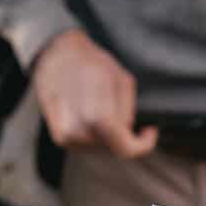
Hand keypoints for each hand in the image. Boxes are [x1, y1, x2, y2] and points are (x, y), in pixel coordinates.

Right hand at [31, 29, 153, 156]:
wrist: (55, 57)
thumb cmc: (91, 63)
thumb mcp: (122, 79)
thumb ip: (128, 110)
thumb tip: (129, 129)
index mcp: (97, 117)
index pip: (125, 147)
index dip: (143, 143)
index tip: (150, 130)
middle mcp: (79, 131)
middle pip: (114, 147)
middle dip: (126, 134)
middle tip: (125, 111)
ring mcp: (67, 136)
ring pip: (102, 147)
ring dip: (110, 135)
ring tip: (105, 107)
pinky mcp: (60, 138)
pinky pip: (88, 144)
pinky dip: (96, 134)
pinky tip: (95, 114)